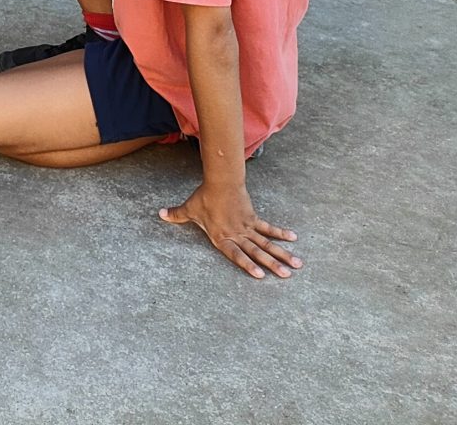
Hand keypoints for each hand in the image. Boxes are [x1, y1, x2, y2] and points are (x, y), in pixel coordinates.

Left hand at [161, 181, 300, 279]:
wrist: (221, 181)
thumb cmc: (204, 197)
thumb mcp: (189, 209)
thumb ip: (176, 215)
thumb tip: (159, 214)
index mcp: (222, 237)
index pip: (236, 255)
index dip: (248, 265)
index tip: (261, 276)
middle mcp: (237, 235)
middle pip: (257, 251)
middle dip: (273, 264)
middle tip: (287, 275)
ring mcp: (247, 227)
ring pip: (267, 243)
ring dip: (282, 253)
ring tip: (296, 264)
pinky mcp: (253, 218)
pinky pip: (268, 228)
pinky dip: (280, 233)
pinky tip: (293, 238)